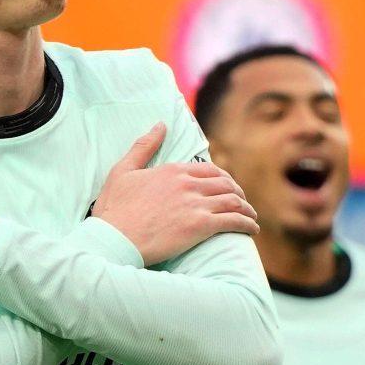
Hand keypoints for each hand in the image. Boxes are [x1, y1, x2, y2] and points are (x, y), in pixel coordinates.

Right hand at [92, 123, 257, 265]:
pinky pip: (233, 221)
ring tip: (251, 218)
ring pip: (234, 201)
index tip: (228, 188)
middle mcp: (187, 184)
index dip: (223, 179)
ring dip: (247, 209)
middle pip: (226, 184)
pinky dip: (247, 224)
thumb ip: (143, 147)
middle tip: (242, 204)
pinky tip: (251, 230)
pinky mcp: (199, 226)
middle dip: (238, 194)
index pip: (209, 170)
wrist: (113, 239)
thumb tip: (160, 125)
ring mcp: (195, 204)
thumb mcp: (122, 171)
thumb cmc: (114, 209)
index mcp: (172, 170)